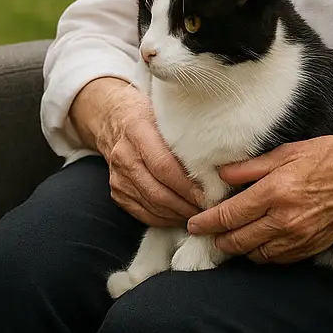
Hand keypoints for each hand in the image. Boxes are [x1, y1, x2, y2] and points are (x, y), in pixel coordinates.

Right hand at [88, 83, 206, 226]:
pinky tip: (182, 215)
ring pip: (152, 206)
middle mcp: (123, 155)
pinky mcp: (117, 192)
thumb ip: (185, 135)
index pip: (163, 166)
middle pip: (158, 191)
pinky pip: (144, 214)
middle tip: (210, 209)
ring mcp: (117, 177)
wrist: (114, 119)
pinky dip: (166, 219)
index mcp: (136, 130)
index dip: (188, 185)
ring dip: (180, 214)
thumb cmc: (150, 115)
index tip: (209, 194)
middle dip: (187, 204)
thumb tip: (219, 161)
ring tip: (201, 213)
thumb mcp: (166, 114)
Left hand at [187, 135, 332, 262]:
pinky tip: (256, 243)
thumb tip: (221, 174)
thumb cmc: (332, 156)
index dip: (207, 222)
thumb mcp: (288, 152)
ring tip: (228, 238)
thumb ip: (251, 167)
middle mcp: (285, 220)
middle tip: (206, 232)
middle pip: (238, 240)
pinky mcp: (313, 247)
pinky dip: (262, 254)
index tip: (194, 224)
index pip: (230, 215)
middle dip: (218, 239)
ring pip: (256, 254)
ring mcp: (300, 237)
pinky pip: (278, 259)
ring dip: (239, 248)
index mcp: (275, 192)